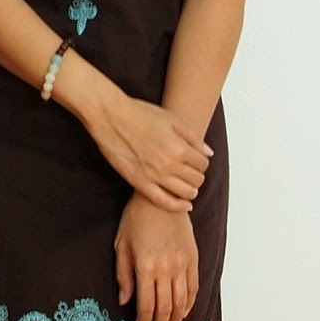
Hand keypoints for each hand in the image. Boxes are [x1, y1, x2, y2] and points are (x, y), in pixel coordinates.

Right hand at [89, 90, 212, 211]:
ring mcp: (154, 176)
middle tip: (192, 172)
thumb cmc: (139, 114)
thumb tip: (208, 152)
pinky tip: (184, 205)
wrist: (111, 117)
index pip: (203, 163)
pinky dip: (177, 206)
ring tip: (189, 188)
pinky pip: (163, 201)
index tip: (198, 160)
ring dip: (191, 191)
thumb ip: (192, 137)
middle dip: (197, 176)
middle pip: (196, 179)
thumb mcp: (171, 119)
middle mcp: (169, 164)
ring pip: (184, 192)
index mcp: (179, 147)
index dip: (202, 162)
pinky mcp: (139, 183)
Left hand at [114, 192, 199, 320]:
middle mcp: (165, 269)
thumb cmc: (136, 218)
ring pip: (182, 301)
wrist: (160, 198)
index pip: (146, 305)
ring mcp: (182, 264)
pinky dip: (190, 302)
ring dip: (176, 317)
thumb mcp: (121, 245)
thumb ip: (123, 275)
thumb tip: (124, 300)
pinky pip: (194, 287)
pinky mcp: (193, 258)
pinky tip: (184, 310)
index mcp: (145, 267)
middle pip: (165, 307)